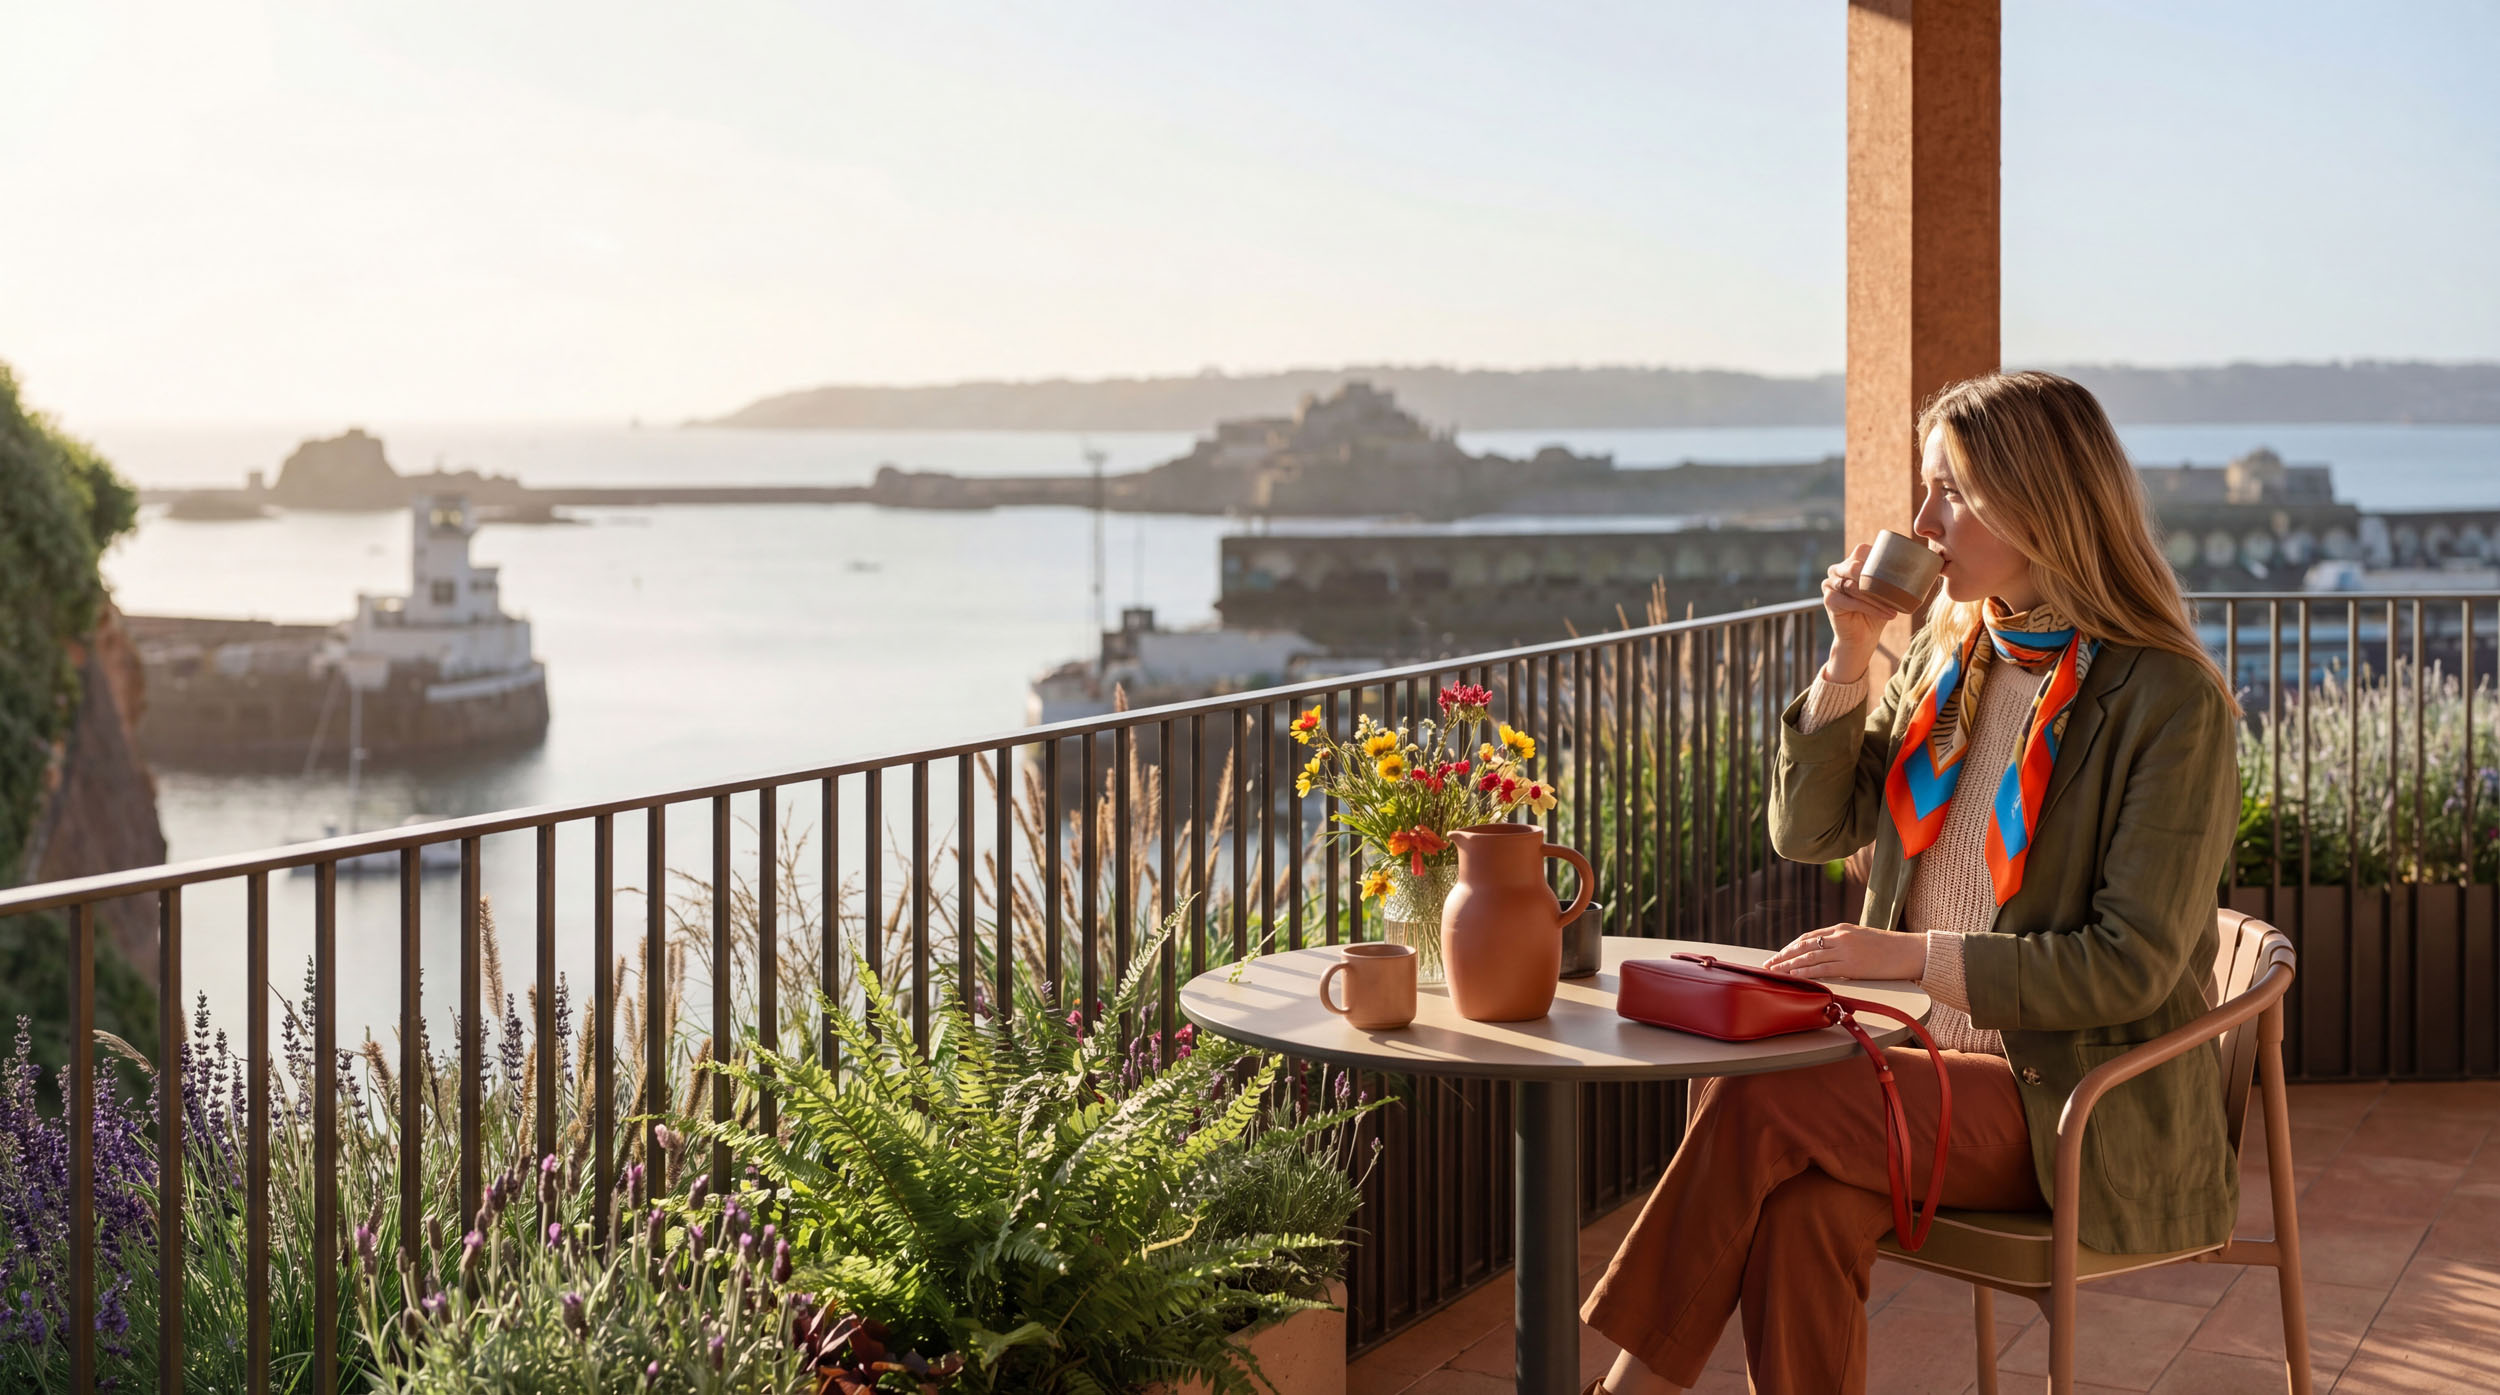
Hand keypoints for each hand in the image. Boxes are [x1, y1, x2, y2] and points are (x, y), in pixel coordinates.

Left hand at [1764, 923, 1926, 982]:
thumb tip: (1828, 956)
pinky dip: (1805, 973)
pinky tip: (1793, 977)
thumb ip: (1844, 944)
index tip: (1779, 955)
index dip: (1791, 947)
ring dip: (1788, 965)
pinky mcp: (1851, 965)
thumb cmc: (1889, 948)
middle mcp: (1840, 937)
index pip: (1808, 937)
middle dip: (1783, 956)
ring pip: (1808, 957)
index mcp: (1841, 929)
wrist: (1910, 951)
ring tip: (1774, 972)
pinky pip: (1822, 969)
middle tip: (1768, 964)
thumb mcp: (1862, 939)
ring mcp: (1845, 950)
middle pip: (1803, 946)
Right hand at [1820, 545, 1901, 682]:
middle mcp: (1837, 570)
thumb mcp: (1887, 591)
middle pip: (1855, 566)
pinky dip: (1871, 608)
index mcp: (1851, 562)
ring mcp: (1830, 584)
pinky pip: (1851, 601)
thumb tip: (1930, 564)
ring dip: (1876, 597)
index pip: (1862, 550)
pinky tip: (1888, 615)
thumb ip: (1896, 576)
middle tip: (1896, 589)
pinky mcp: (1829, 600)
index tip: (1899, 571)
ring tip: (1894, 607)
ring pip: (1854, 585)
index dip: (1878, 557)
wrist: (1862, 637)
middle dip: (1876, 578)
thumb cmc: (1877, 611)